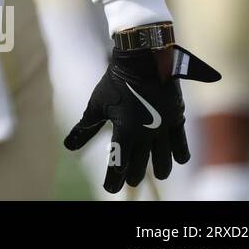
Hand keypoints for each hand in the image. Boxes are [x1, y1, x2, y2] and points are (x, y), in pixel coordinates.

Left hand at [64, 44, 219, 193]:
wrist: (141, 60)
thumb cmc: (114, 82)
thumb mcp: (96, 106)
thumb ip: (85, 128)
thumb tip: (68, 146)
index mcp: (125, 131)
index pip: (118, 164)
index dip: (113, 179)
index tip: (109, 189)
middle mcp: (146, 134)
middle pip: (140, 164)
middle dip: (133, 174)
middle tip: (129, 181)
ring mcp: (163, 127)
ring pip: (163, 158)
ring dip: (158, 168)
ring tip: (157, 174)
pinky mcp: (176, 118)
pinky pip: (180, 143)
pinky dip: (179, 154)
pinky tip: (177, 159)